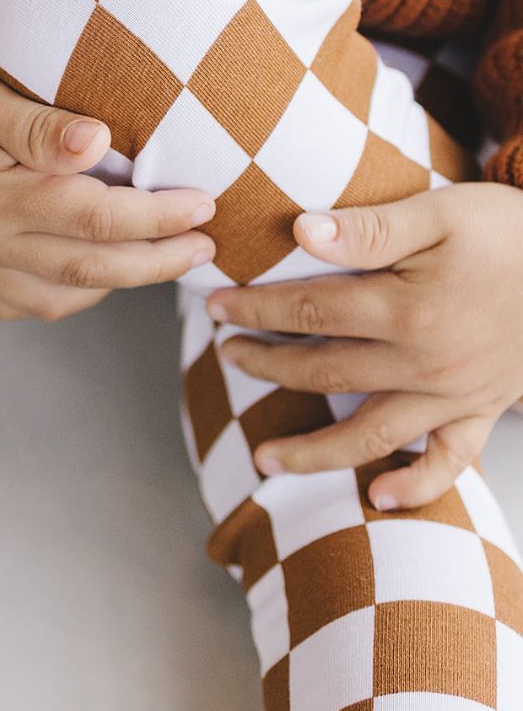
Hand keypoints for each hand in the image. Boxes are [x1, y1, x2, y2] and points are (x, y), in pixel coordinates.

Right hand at [0, 52, 216, 320]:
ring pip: (64, 298)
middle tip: (208, 247)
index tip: (205, 203)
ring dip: (121, 283)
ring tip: (164, 256)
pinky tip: (96, 273)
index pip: (97, 218)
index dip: (159, 217)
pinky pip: (28, 306)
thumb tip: (101, 141)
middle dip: (159, 261)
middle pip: (92, 269)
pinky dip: (72, 298)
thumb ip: (38, 127)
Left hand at [204, 182, 522, 510]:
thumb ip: (370, 228)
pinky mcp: (486, 409)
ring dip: (315, 451)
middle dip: (268, 367)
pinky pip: (450, 461)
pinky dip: (417, 484)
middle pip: (326, 371)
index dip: (256, 309)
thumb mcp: (441, 212)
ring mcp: (455, 394)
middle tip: (226, 357)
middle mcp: (423, 363)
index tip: (217, 306)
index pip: (308, 311)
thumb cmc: (513, 232)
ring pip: (371, 434)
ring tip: (267, 460)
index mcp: (404, 310)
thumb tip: (301, 231)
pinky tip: (380, 497)